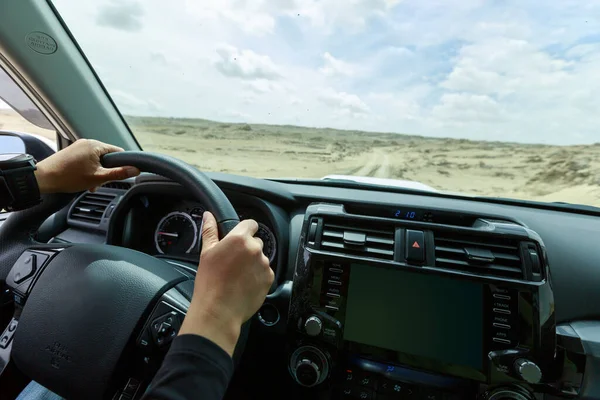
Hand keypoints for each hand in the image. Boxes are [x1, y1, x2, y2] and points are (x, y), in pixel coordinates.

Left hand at [34, 139, 139, 193]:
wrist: (44, 178)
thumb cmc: (68, 177)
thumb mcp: (98, 177)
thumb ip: (118, 173)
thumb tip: (135, 170)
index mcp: (95, 145)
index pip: (118, 152)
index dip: (121, 164)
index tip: (119, 175)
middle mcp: (87, 142)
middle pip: (107, 156)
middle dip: (106, 170)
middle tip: (100, 182)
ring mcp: (78, 146)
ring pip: (97, 159)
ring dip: (97, 171)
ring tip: (90, 183)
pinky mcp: (72, 151)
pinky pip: (87, 159)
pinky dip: (89, 169)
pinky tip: (84, 179)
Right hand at [178, 212, 273, 356]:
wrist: (218, 310)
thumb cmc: (210, 282)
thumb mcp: (206, 253)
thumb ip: (210, 231)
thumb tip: (208, 216)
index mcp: (239, 239)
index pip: (251, 224)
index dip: (245, 230)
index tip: (239, 239)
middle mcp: (255, 249)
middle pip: (256, 242)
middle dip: (247, 249)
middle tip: (233, 262)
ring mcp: (264, 264)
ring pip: (261, 258)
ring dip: (253, 263)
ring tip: (237, 276)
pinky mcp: (269, 278)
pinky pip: (265, 272)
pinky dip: (257, 276)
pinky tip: (244, 284)